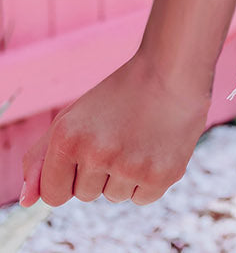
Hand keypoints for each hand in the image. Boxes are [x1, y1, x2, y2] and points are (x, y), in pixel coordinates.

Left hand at [19, 51, 212, 208]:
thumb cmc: (118, 96)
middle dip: (99, 171)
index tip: (87, 152)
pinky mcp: (161, 174)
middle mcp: (97, 154)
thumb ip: (40, 158)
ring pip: (114, 197)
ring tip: (138, 138)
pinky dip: (147, 179)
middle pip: (86, 195)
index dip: (70, 176)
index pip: (54, 195)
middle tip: (119, 134)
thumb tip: (27, 201)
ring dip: (124, 175)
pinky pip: (141, 199)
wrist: (171, 71)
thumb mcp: (73, 117)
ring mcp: (130, 166)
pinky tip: (155, 147)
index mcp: (68, 138)